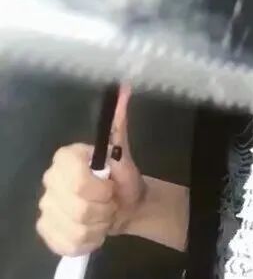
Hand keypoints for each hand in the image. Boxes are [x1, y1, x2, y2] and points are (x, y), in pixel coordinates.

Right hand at [36, 85, 145, 255]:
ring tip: (105, 214)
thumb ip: (120, 123)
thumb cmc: (124, 178)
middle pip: (77, 207)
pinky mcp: (47, 231)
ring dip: (99, 225)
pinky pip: (68, 243)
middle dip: (104, 208)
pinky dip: (89, 240)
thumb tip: (125, 88)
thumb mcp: (125, 152)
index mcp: (65, 157)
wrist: (126, 205)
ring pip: (75, 228)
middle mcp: (49, 180)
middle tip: (110, 200)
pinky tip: (95, 229)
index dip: (99, 186)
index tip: (110, 184)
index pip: (76, 178)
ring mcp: (45, 207)